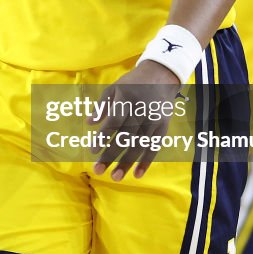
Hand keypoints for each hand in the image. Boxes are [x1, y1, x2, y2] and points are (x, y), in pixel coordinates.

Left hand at [92, 60, 179, 181]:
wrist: (161, 75)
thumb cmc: (132, 83)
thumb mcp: (114, 87)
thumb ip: (102, 105)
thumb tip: (89, 123)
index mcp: (127, 99)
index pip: (114, 121)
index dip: (103, 137)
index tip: (92, 150)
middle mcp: (142, 110)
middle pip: (125, 136)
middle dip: (111, 155)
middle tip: (98, 171)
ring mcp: (154, 119)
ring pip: (139, 145)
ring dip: (126, 163)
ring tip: (114, 177)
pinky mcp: (163, 126)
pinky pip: (154, 147)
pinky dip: (146, 162)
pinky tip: (136, 175)